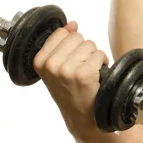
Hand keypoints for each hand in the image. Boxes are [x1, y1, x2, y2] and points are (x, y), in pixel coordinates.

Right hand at [33, 21, 108, 135]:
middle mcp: (51, 65)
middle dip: (84, 50)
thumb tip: (72, 24)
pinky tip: (96, 75)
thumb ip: (62, 43)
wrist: (80, 118)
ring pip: (90, 45)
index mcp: (40, 61)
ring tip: (88, 72)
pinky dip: (102, 62)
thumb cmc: (69, 92)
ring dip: (94, 57)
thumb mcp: (57, 68)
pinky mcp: (83, 74)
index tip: (70, 59)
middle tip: (81, 68)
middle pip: (77, 37)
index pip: (61, 33)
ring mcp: (66, 70)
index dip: (71, 43)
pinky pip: (99, 54)